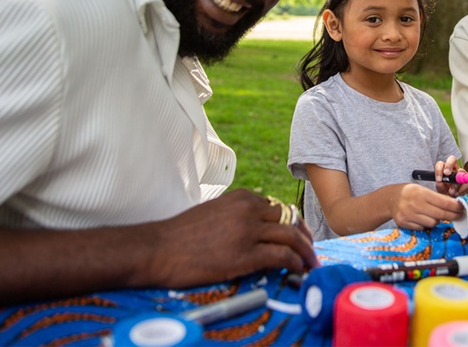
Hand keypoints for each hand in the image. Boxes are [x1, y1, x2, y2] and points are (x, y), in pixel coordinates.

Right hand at [148, 189, 317, 287]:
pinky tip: (298, 270)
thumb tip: (254, 228)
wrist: (157, 248)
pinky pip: (282, 256)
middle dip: (304, 234)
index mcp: (241, 197)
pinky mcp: (245, 254)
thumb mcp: (213, 212)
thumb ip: (236, 215)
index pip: (278, 207)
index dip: (292, 222)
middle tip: (310, 249)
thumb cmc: (179, 235)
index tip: (298, 234)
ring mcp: (248, 231)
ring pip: (291, 236)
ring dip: (305, 250)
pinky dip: (295, 262)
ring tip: (310, 262)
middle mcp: (248, 209)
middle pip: (290, 218)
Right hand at [391, 184, 463, 230]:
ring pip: (433, 223)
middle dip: (453, 216)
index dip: (455, 207)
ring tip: (434, 215)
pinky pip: (423, 228)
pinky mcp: (404, 224)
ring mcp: (409, 215)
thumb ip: (436, 198)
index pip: (443, 202)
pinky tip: (422, 218)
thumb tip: (455, 205)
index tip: (462, 208)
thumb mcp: (422, 189)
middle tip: (460, 216)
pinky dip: (426, 224)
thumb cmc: (410, 193)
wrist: (390, 199)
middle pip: (440, 215)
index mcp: (421, 193)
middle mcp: (414, 204)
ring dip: (437, 220)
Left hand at [434, 155, 467, 196]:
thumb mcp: (442, 190)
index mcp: (445, 171)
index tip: (439, 179)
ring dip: (455, 183)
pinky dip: (461, 189)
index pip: (441, 164)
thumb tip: (440, 181)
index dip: (439, 169)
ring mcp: (464, 174)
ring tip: (452, 192)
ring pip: (461, 171)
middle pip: (452, 159)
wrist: (457, 201)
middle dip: (448, 165)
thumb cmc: (448, 193)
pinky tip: (458, 193)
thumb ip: (439, 185)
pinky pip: (467, 182)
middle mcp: (455, 170)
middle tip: (447, 174)